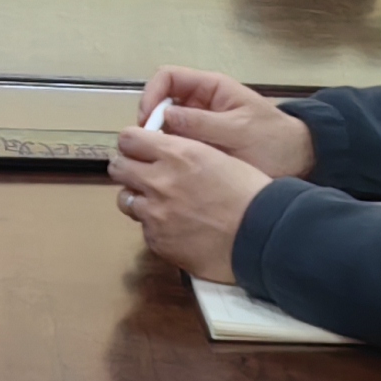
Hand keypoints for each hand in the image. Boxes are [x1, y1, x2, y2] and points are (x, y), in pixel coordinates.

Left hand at [111, 120, 271, 274]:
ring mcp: (155, 214)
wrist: (262, 234)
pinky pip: (143, 228)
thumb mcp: (216, 156)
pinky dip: (155, 226)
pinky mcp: (157, 240)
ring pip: (125, 199)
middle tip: (144, 174)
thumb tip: (161, 150)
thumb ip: (182, 151)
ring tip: (160, 204)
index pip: (128, 139)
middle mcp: (159, 181)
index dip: (133, 143)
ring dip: (138, 199)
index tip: (140, 149)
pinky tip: (177, 227)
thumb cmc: (249, 193)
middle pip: (118, 167)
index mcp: (177, 154)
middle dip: (129, 168)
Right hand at [137, 67, 315, 178]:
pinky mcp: (201, 145)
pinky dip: (169, 154)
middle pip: (160, 102)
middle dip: (151, 122)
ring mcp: (199, 124)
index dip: (152, 94)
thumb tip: (166, 116)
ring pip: (165, 126)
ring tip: (159, 160)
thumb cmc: (275, 140)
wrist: (298, 161)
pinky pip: (176, 145)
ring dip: (159, 140)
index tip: (148, 120)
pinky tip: (170, 169)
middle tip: (149, 146)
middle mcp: (200, 103)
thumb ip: (203, 122)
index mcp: (211, 88)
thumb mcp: (239, 130)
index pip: (168, 77)